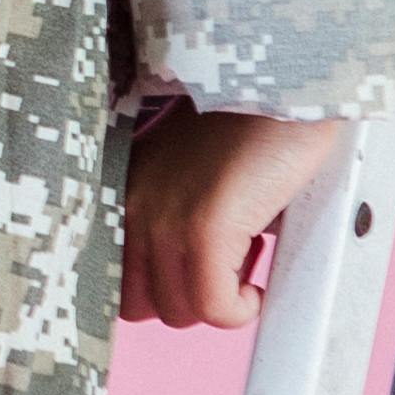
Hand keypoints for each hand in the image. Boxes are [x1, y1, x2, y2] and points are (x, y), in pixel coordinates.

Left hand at [119, 108, 344, 329]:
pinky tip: (257, 281)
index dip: (157, 291)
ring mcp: (166, 219)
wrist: (284, 84)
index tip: (193, 282)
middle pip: (142, 306)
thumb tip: (184, 280)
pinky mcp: (206, 229)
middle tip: (227, 268)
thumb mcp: (191, 171)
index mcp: (126, 192)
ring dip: (219, 300)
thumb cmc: (250, 124)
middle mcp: (134, 206)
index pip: (111, 280)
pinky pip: (215, 309)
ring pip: (180, 311)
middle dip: (189, 300)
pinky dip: (241, 307)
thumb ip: (171, 214)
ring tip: (247, 256)